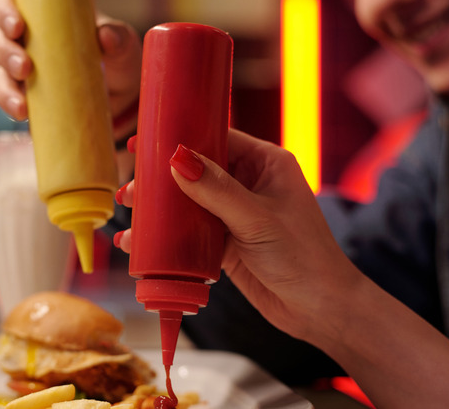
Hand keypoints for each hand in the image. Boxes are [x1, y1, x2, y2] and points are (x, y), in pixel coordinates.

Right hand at [0, 0, 142, 139]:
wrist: (122, 97)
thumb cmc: (115, 57)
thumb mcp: (121, 45)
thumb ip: (117, 37)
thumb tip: (106, 37)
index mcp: (38, 15)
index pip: (7, 3)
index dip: (4, 11)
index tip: (18, 26)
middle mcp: (23, 41)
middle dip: (4, 53)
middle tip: (25, 67)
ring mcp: (21, 72)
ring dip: (4, 88)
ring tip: (22, 104)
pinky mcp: (25, 98)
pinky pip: (9, 101)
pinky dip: (11, 107)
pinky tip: (22, 115)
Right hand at [115, 129, 360, 342]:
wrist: (319, 309)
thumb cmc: (303, 256)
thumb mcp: (256, 218)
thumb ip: (216, 189)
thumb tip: (177, 160)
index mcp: (265, 163)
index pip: (217, 138)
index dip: (180, 138)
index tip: (145, 141)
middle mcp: (248, 183)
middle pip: (195, 171)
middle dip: (160, 179)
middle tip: (131, 189)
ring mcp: (235, 214)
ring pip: (188, 203)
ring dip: (159, 209)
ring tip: (128, 214)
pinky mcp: (225, 243)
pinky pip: (189, 233)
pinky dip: (166, 236)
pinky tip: (140, 243)